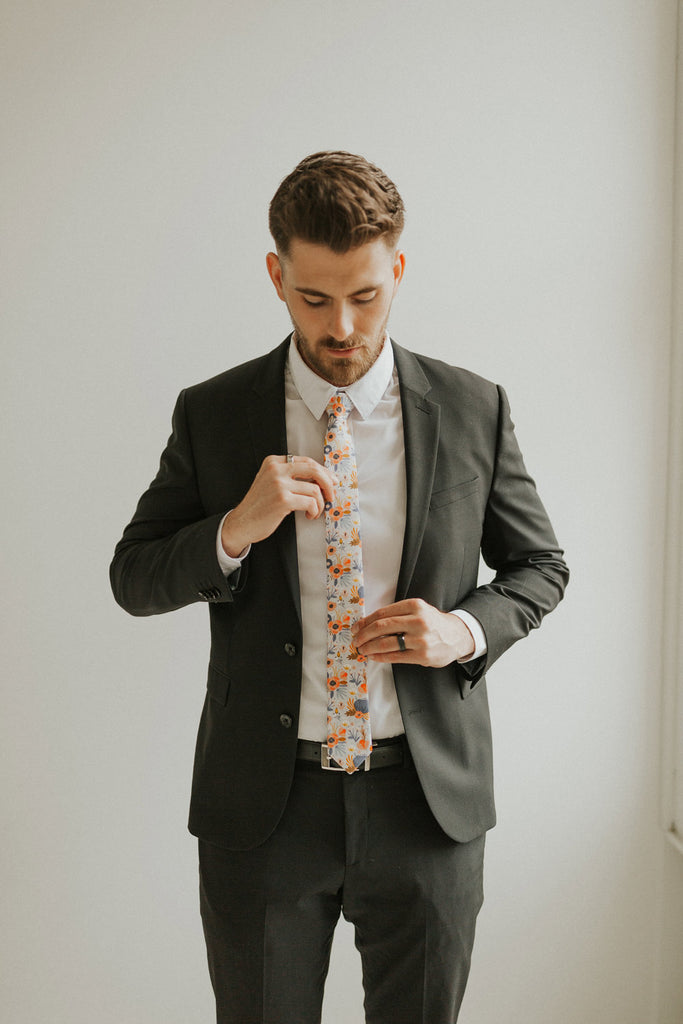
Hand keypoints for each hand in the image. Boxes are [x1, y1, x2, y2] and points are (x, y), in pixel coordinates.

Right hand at [221, 455, 335, 556]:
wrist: (242, 523)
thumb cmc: (259, 505)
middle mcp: (276, 470)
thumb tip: (321, 477)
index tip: (331, 481)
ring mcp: (279, 484)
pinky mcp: (283, 500)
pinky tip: (309, 515)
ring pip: (314, 489)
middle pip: (314, 469)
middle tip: (331, 495)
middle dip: (328, 483)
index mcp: (273, 462)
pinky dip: (314, 511)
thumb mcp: (270, 482)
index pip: (306, 461)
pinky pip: (311, 502)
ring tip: (314, 511)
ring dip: (319, 503)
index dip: (323, 472)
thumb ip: (289, 475)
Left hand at [351, 598, 475, 667]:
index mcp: (415, 605)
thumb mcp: (418, 610)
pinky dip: (380, 657)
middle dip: (363, 635)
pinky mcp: (422, 655)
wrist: (458, 636)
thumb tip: (368, 623)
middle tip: (356, 640)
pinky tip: (373, 656)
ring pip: (385, 643)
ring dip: (369, 647)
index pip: (382, 613)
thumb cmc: (432, 623)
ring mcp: (421, 639)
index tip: (356, 627)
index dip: (365, 621)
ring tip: (362, 649)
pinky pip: (395, 656)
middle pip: (381, 627)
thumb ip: (397, 614)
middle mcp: (418, 620)